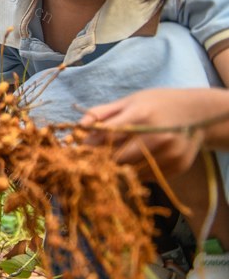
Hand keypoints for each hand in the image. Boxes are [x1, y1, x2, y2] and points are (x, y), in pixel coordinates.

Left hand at [81, 89, 212, 177]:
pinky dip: (137, 172)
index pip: (106, 136)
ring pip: (130, 171)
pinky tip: (138, 160)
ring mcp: (170, 153)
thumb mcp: (130, 101)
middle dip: (102, 159)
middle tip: (94, 158)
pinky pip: (147, 177)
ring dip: (119, 168)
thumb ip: (102, 113)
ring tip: (117, 158)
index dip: (89, 145)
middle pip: (117, 157)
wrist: (199, 113)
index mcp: (141, 115)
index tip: (77, 150)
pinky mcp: (178, 166)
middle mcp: (157, 136)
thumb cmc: (157, 104)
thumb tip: (78, 127)